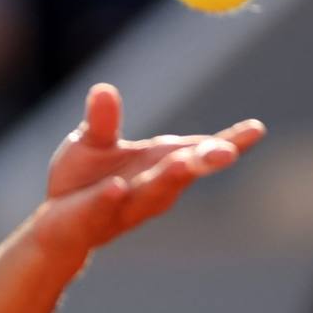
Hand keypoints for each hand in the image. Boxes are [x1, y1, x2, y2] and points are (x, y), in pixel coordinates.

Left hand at [34, 83, 266, 255]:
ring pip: (152, 193)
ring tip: (184, 163)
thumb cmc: (84, 180)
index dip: (229, 142)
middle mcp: (152, 187)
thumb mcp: (92, 141)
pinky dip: (111, 198)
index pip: (200, 151)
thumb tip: (102, 90)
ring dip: (168, 179)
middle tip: (226, 151)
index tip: (257, 129)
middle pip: (184, 173)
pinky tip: (116, 188)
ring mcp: (125, 206)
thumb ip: (102, 120)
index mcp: (161, 163)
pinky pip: (104, 207)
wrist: (55, 223)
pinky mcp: (94, 218)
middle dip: (205, 162)